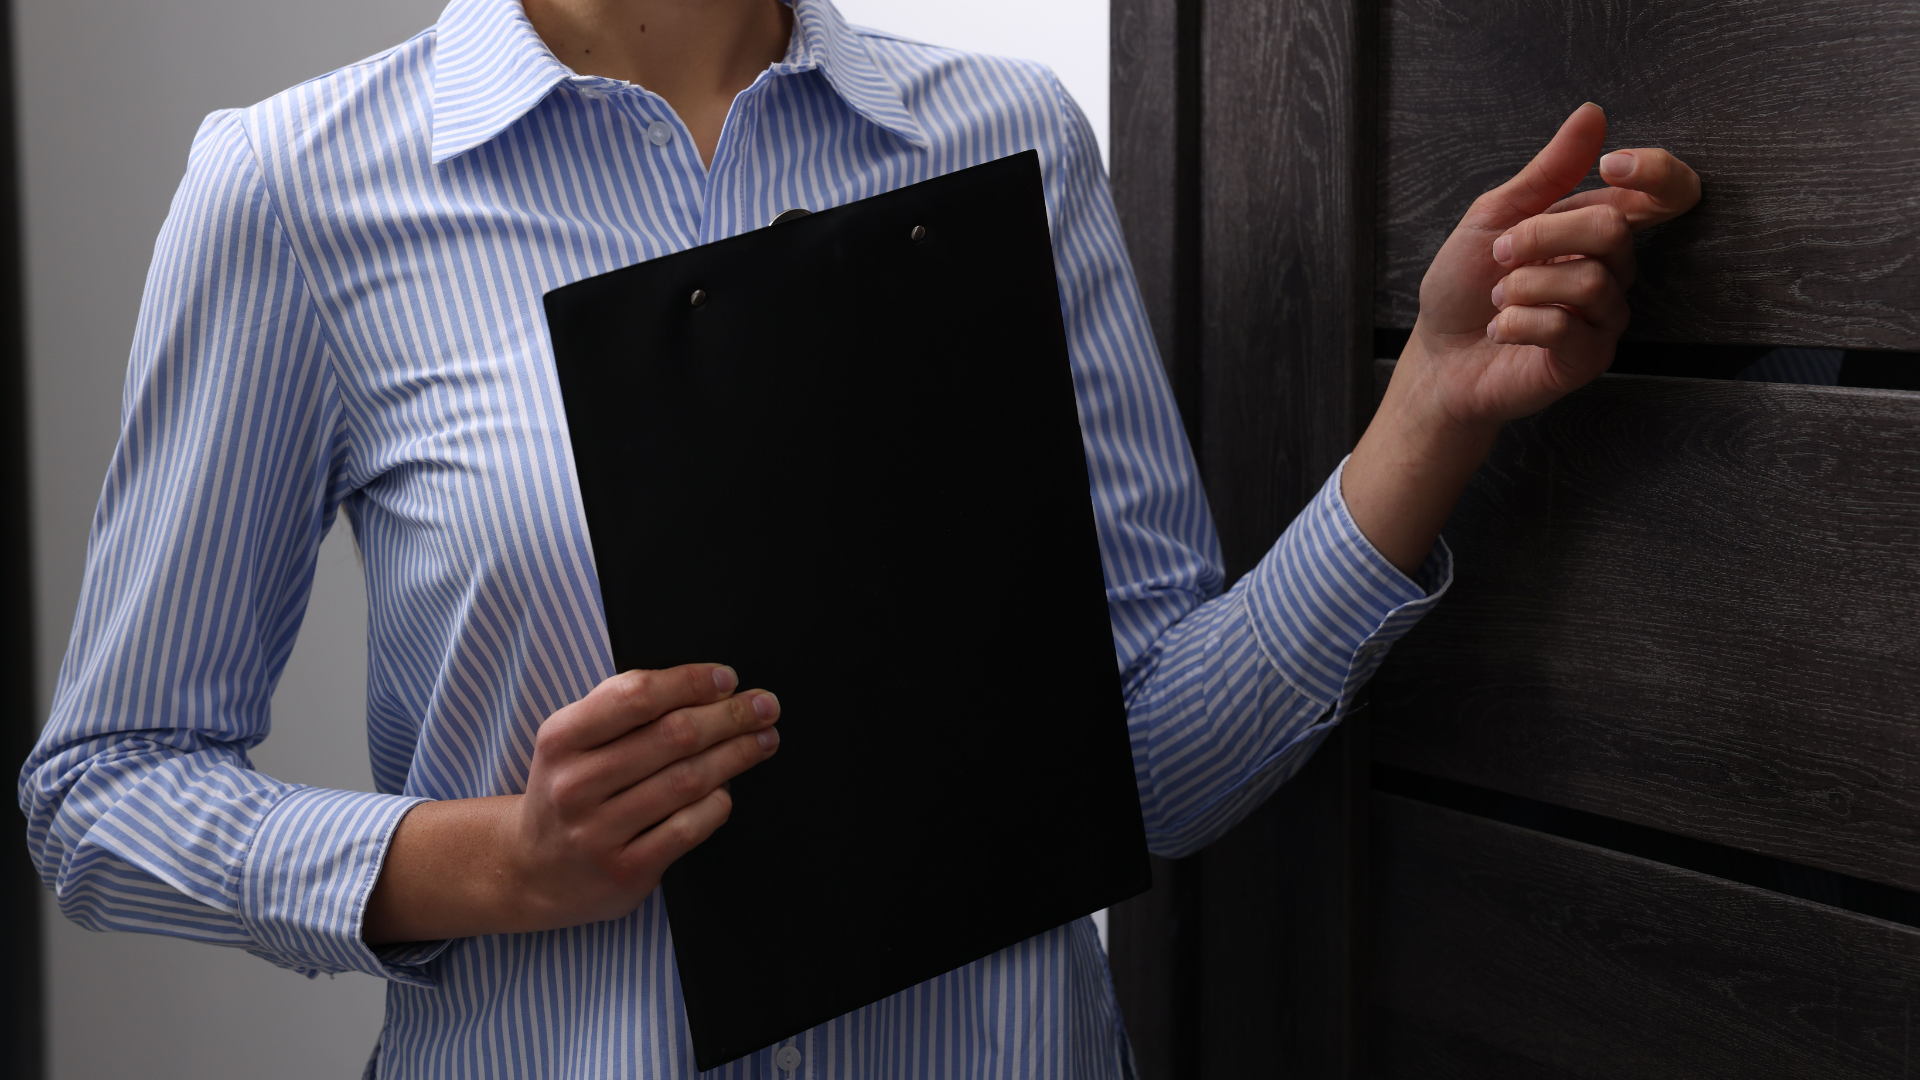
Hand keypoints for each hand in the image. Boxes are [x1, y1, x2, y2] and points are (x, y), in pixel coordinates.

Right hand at [363, 663, 779, 943]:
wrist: (532, 870)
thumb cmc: (569, 789)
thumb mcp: (572, 741)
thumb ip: (620, 707)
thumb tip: (702, 684)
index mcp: (561, 739)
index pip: (636, 696)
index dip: (690, 682)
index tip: (727, 678)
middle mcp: (575, 785)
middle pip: (672, 737)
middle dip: (730, 716)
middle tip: (765, 706)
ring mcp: (599, 832)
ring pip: (687, 781)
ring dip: (737, 755)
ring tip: (764, 740)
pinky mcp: (625, 871)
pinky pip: (689, 828)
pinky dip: (717, 803)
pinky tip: (728, 789)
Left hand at [1397, 101, 1700, 429]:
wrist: (1438, 356)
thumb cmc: (1465, 286)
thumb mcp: (1495, 216)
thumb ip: (1548, 171)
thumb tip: (1593, 114)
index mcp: (1596, 229)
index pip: (1666, 193)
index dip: (1656, 172)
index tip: (1611, 164)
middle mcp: (1613, 270)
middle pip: (1613, 228)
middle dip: (1540, 235)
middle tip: (1500, 256)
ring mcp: (1605, 317)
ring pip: (1590, 279)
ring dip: (1522, 285)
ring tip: (1498, 299)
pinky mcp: (1589, 359)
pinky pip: (1568, 326)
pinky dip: (1519, 322)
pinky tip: (1501, 330)